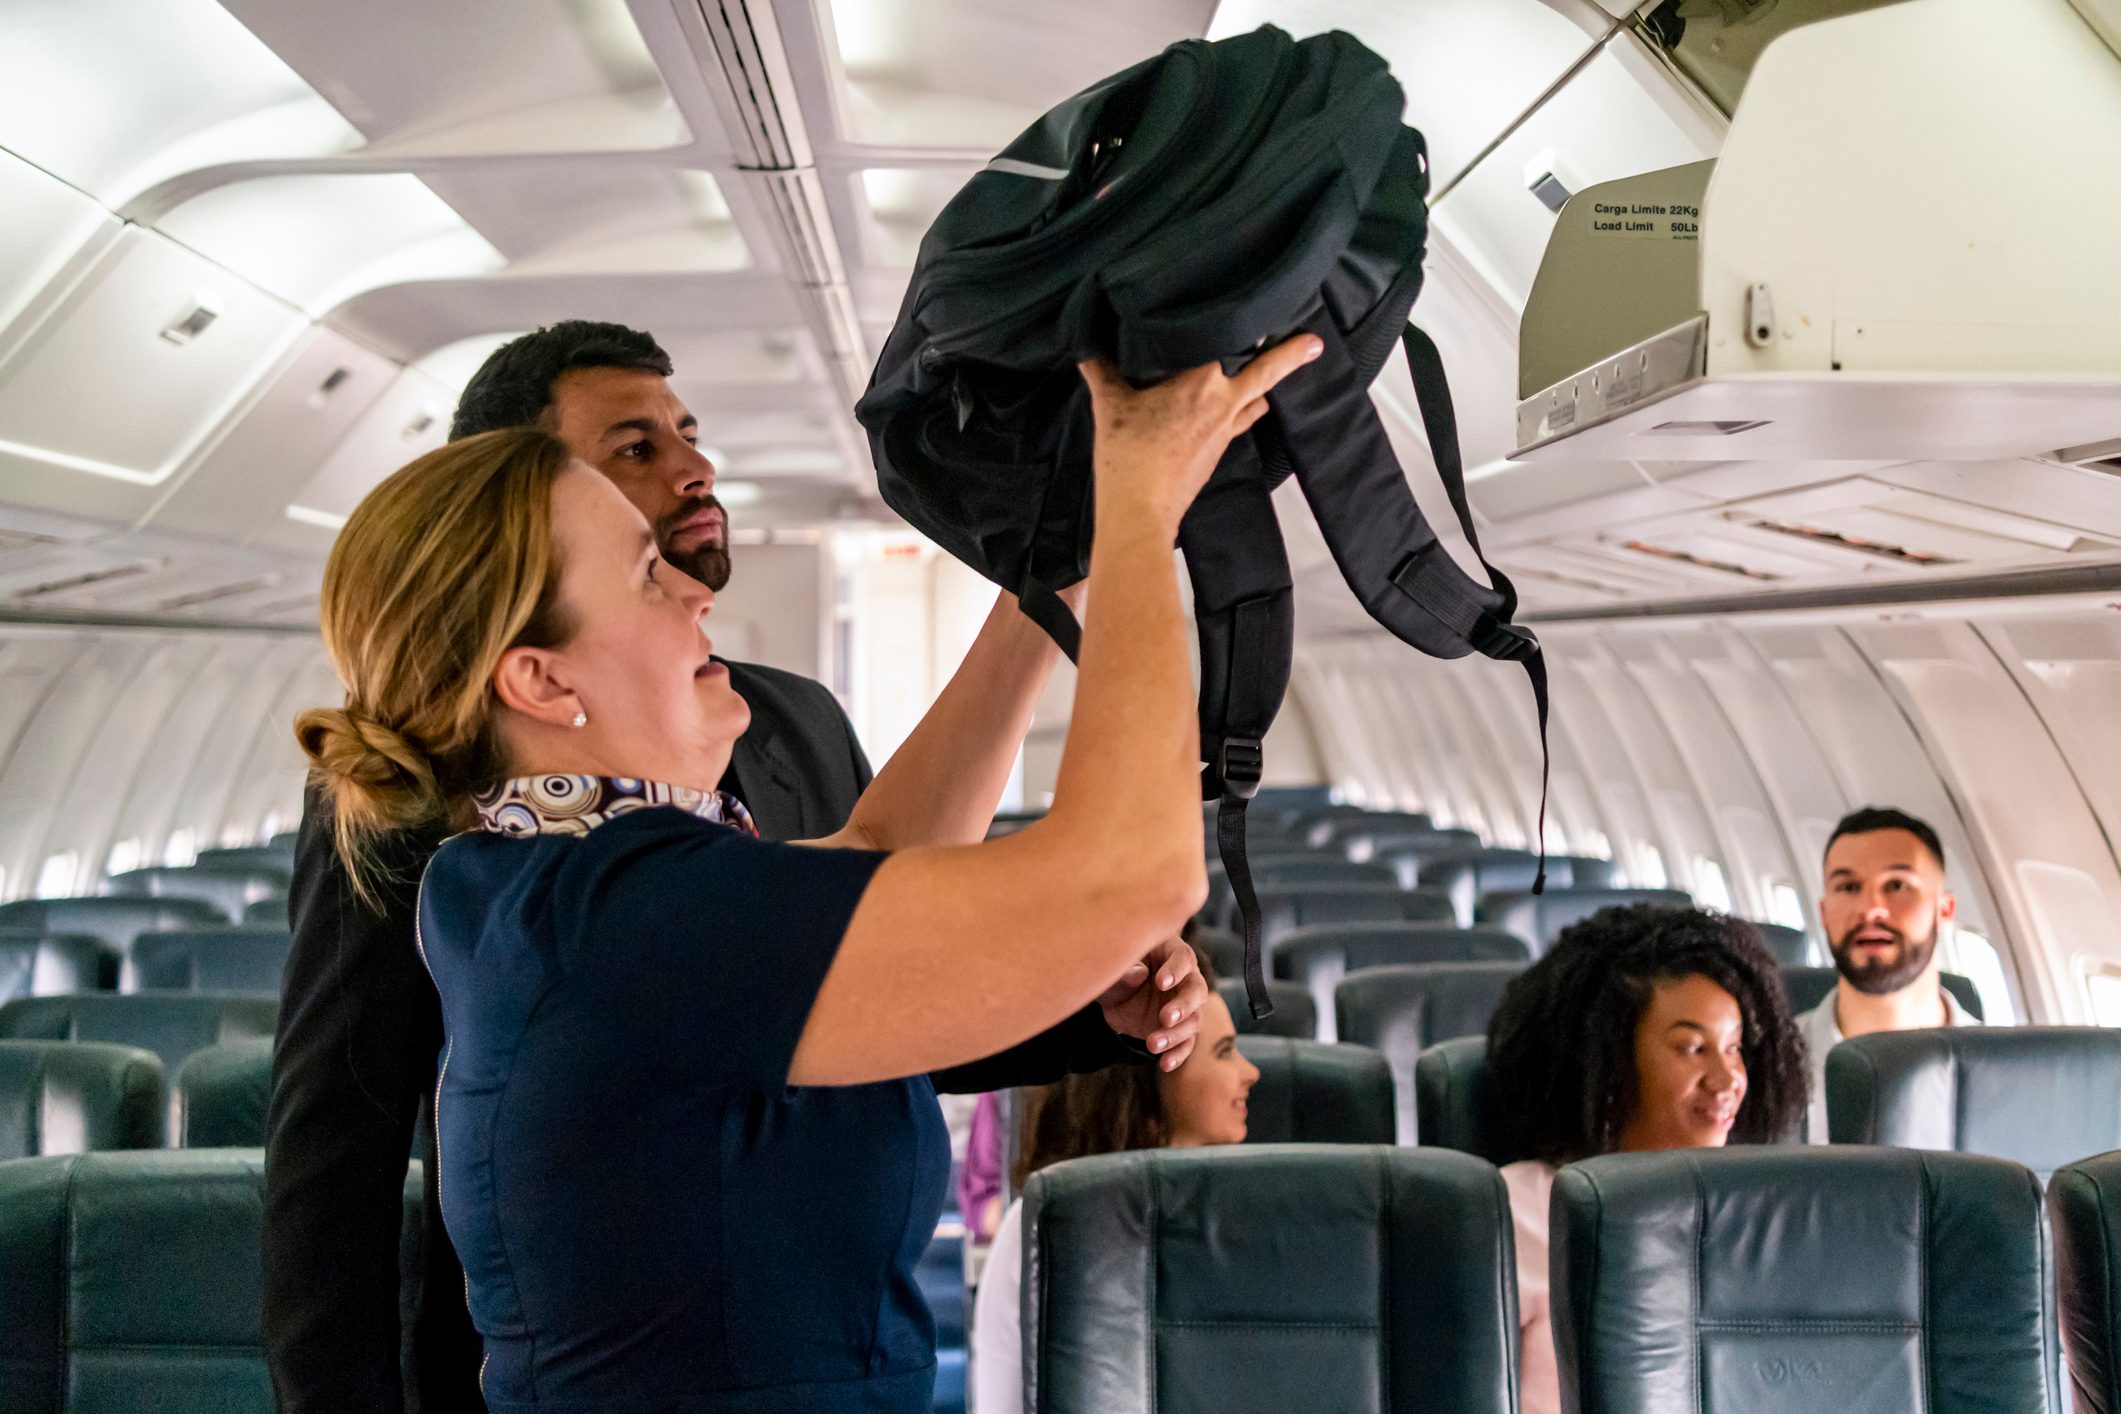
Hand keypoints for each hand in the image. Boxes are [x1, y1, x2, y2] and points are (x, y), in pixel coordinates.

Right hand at [1078, 333, 1321, 532]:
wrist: (1140, 511)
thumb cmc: (1128, 457)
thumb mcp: (1110, 406)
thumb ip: (1102, 371)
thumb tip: (1085, 347)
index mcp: (1201, 382)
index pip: (1230, 342)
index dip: (1248, 325)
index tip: (1269, 309)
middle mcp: (1222, 403)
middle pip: (1265, 373)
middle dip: (1290, 355)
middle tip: (1314, 342)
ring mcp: (1225, 431)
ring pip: (1257, 401)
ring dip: (1265, 387)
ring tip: (1276, 371)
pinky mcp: (1219, 453)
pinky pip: (1239, 423)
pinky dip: (1241, 410)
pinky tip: (1231, 407)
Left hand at [1094, 936, 1210, 1071]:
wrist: (1114, 997)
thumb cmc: (1116, 974)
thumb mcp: (1113, 972)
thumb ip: (1124, 973)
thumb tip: (1139, 975)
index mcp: (1171, 952)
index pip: (1183, 957)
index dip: (1175, 970)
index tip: (1161, 982)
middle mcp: (1185, 978)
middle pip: (1196, 990)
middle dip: (1184, 1005)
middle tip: (1166, 1017)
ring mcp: (1185, 1005)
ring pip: (1193, 1020)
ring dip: (1176, 1034)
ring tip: (1152, 1044)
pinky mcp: (1179, 1029)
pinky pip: (1186, 1043)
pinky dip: (1178, 1054)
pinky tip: (1165, 1064)